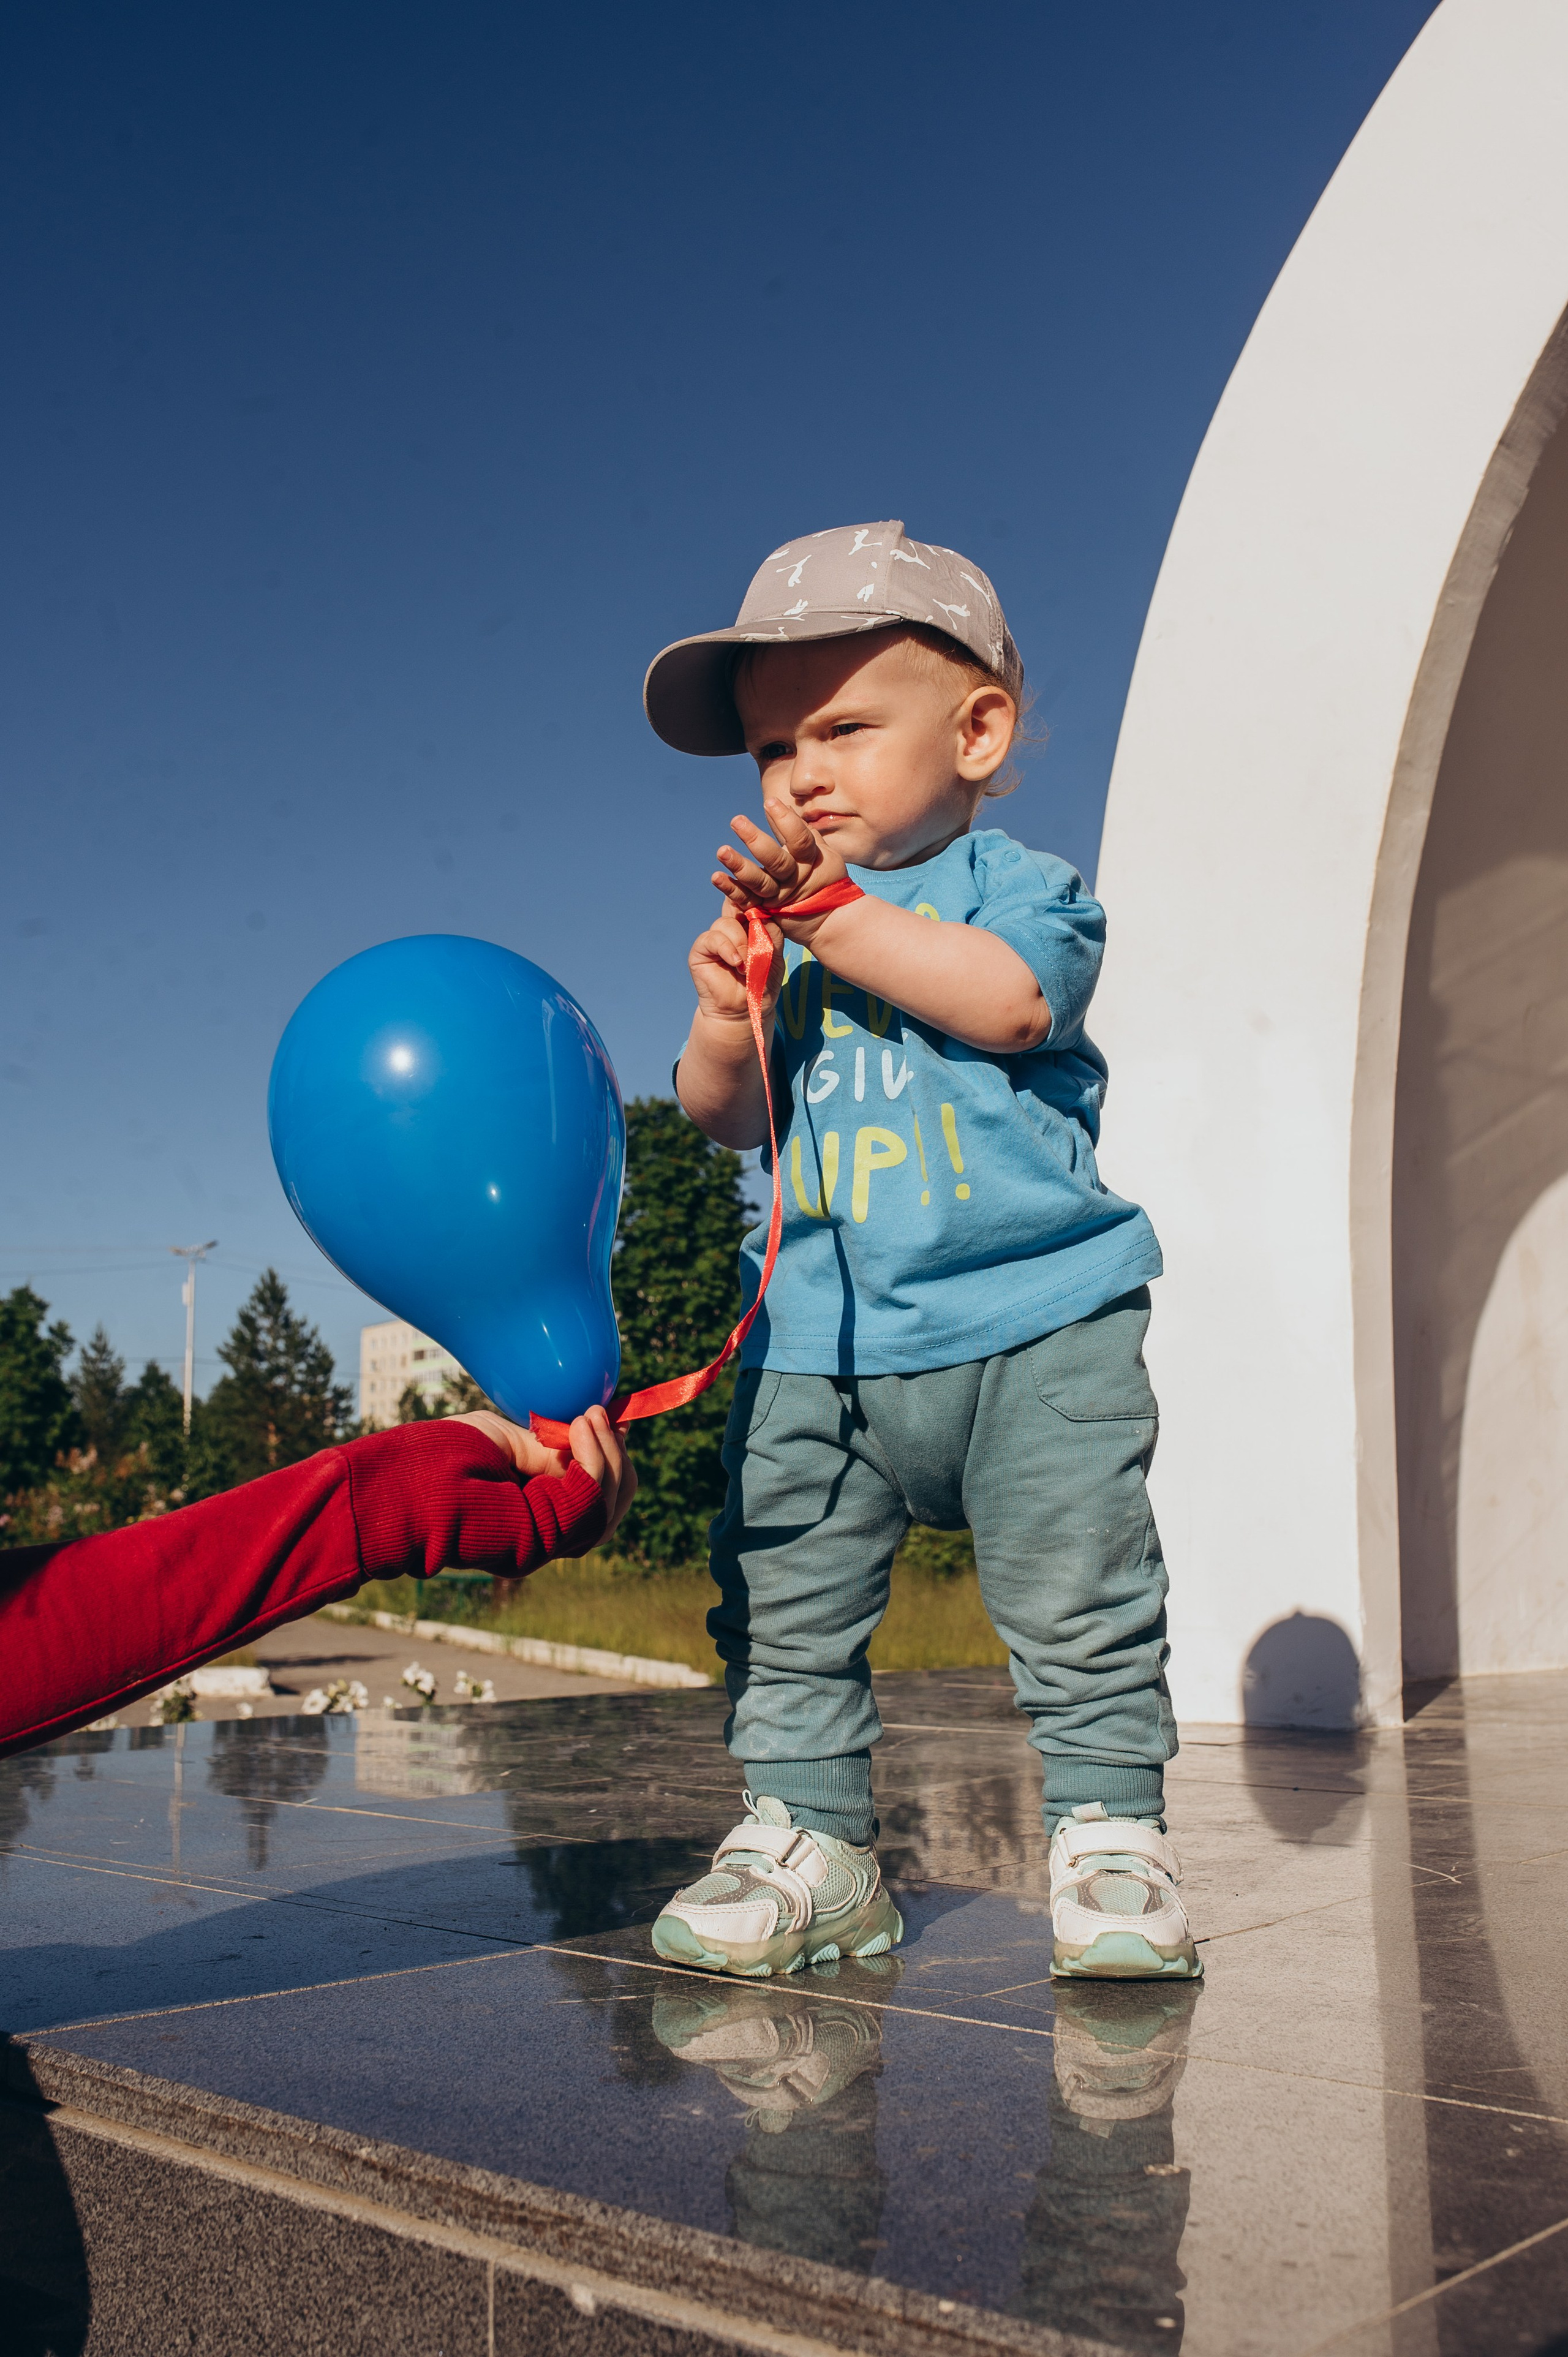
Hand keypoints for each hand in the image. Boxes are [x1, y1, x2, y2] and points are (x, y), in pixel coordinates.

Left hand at [455, 1405, 636, 1543]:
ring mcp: (547, 1542)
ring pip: (609, 1508)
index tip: (615, 1421)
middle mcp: (546, 1533)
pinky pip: (594, 1505)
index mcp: (537, 1510)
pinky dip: (598, 1462)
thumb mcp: (505, 1439)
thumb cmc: (440, 1455)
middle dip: (617, 1458)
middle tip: (600, 1416)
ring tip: (589, 1417)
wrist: (404, 1479)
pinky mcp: (544, 1542)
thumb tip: (593, 1440)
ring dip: (610, 1456)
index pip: (595, 1496)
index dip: (612, 1459)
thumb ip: (548, 1448)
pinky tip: (582, 1429)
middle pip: (610, 1507)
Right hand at [688, 902, 782, 1029]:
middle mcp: (730, 929)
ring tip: (747, 965)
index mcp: (748, 927)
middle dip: (749, 922)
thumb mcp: (775, 958)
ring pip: (726, 923)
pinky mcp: (701, 950)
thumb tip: (765, 916)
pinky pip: (712, 938)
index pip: (748, 903)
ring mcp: (715, 938)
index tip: (765, 901)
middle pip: (735, 907)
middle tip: (759, 944)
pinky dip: (726, 948)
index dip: (753, 900)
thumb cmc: (762, 985)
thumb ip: (773, 936)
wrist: (745, 1010)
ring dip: (740, 943)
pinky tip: (736, 963)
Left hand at [712, 798, 849, 941]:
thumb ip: (801, 831)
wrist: (829, 921)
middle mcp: (796, 880)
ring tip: (721, 851)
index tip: (769, 801)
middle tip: (736, 821)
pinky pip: (747, 900)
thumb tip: (782, 805)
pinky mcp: (766, 910)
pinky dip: (731, 889)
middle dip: (756, 841)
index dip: (786, 821)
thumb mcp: (821, 853)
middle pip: (777, 862)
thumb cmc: (825, 878)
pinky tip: (716, 877)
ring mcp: (780, 897)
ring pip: (760, 883)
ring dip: (739, 866)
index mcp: (812, 862)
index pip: (800, 841)